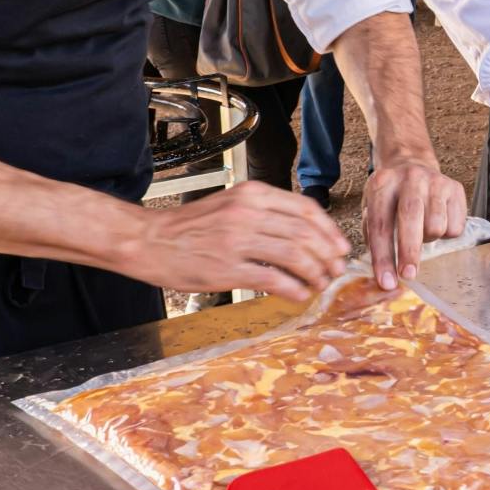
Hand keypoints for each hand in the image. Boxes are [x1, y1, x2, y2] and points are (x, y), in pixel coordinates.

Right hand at [132, 182, 350, 300]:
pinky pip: (274, 280)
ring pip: (296, 256)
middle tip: (336, 270)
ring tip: (320, 285)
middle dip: (328, 256)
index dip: (330, 230)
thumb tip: (305, 232)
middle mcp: (248, 213)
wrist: (149, 240)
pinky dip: (295, 290)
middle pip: (306, 233)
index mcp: (252, 194)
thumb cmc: (190, 227)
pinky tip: (300, 295)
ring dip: (316, 274)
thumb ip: (265, 211)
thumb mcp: (230, 204)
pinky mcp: (227, 269)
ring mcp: (237, 241)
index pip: (306, 208)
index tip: (341, 247)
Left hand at [362, 157, 468, 290]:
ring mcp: (435, 180)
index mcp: (382, 183)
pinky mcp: (455, 188)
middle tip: (408, 276)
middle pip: (411, 219)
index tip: (386, 282)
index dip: (383, 257)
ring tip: (421, 232)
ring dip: (428, 239)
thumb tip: (383, 274)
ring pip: (436, 226)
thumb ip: (374, 235)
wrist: (412, 163)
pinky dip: (446, 234)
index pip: (381, 225)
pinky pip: (455, 226)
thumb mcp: (372, 208)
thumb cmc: (389, 197)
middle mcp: (409, 177)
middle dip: (409, 252)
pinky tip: (438, 222)